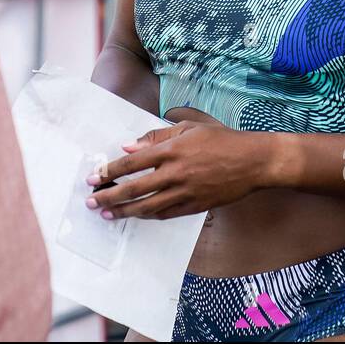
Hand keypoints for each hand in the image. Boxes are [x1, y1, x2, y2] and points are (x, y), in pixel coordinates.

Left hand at [83, 119, 272, 219]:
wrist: (253, 161)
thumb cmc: (220, 139)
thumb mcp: (188, 127)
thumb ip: (156, 137)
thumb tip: (129, 147)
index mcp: (171, 150)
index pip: (131, 163)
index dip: (109, 171)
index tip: (93, 177)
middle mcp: (175, 173)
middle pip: (134, 188)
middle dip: (109, 196)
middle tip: (91, 201)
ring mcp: (185, 192)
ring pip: (147, 207)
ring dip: (124, 212)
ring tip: (108, 214)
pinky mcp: (195, 206)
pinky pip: (166, 214)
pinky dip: (149, 216)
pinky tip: (137, 215)